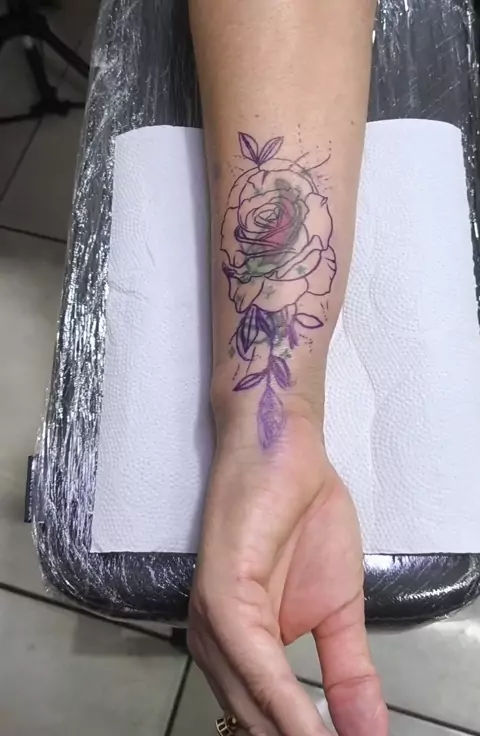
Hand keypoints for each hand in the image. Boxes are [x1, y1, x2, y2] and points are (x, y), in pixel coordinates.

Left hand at [188, 413, 387, 735]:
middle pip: (258, 725)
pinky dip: (284, 702)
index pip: (268, 723)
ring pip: (252, 706)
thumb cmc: (304, 521)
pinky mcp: (220, 596)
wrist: (287, 456)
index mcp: (239, 652)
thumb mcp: (339, 611)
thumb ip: (348, 673)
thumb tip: (369, 735)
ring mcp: (213, 622)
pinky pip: (252, 663)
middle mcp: (216, 647)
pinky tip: (313, 733)